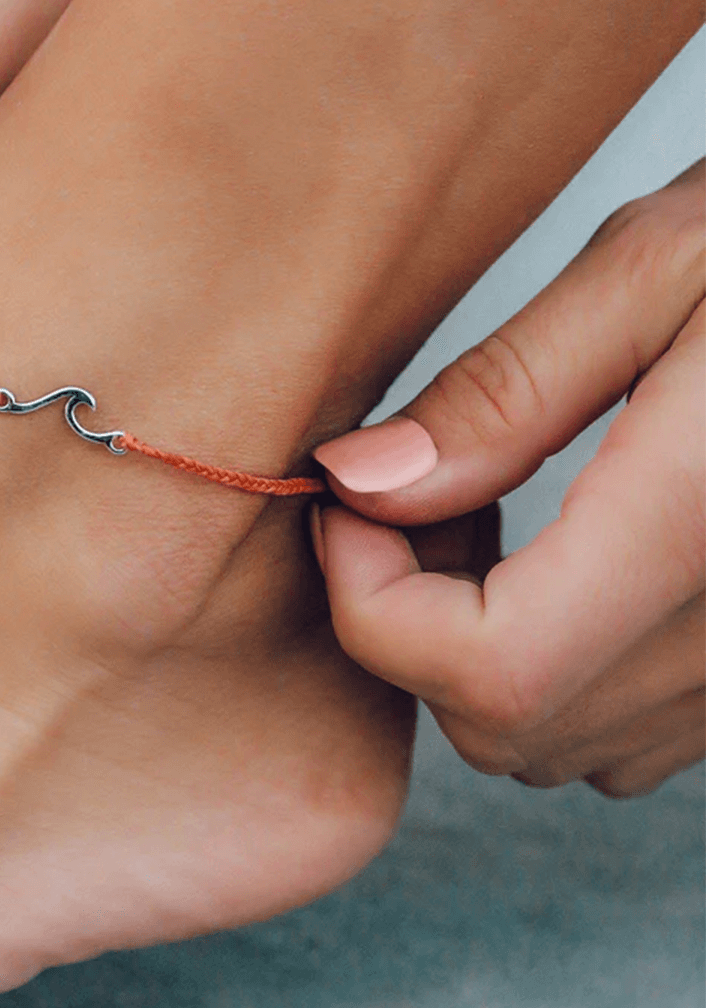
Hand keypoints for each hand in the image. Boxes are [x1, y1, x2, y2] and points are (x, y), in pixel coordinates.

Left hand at [311, 160, 704, 797]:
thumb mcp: (663, 264)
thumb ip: (503, 394)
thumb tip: (358, 485)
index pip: (493, 670)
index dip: (374, 606)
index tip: (343, 506)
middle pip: (504, 722)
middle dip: (405, 622)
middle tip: (406, 493)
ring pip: (550, 742)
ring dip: (465, 645)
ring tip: (482, 507)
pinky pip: (618, 729)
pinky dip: (542, 662)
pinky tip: (552, 550)